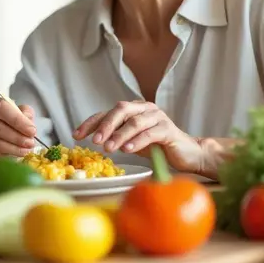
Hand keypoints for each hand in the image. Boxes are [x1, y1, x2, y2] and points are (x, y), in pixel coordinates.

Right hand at [0, 97, 37, 161]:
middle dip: (17, 137)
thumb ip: (27, 116)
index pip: (2, 108)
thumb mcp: (26, 116)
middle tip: (30, 143)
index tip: (31, 131)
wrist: (11, 138)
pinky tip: (15, 156)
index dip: (17, 120)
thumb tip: (28, 123)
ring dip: (13, 148)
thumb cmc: (18, 125)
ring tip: (25, 151)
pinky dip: (5, 157)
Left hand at [74, 100, 205, 174]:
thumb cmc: (157, 147)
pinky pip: (150, 134)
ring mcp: (157, 117)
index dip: (91, 123)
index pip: (107, 112)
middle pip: (121, 110)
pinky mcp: (168, 129)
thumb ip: (115, 136)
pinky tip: (127, 150)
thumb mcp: (131, 141)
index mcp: (133, 109)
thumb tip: (93, 139)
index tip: (76, 135)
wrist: (187, 154)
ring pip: (134, 122)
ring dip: (119, 136)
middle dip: (105, 126)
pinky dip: (136, 141)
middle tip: (94, 141)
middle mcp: (144, 108)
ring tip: (108, 148)